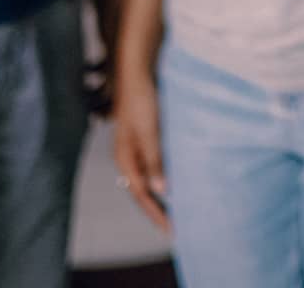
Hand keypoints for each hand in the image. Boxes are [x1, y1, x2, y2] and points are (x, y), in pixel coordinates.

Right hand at [110, 75, 170, 232]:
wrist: (139, 72)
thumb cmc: (142, 100)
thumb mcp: (149, 131)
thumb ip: (154, 160)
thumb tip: (161, 191)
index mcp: (125, 159)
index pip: (141, 195)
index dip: (156, 213)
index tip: (171, 229)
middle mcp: (129, 157)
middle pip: (143, 191)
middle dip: (158, 210)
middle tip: (176, 227)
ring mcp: (137, 149)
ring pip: (149, 179)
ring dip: (162, 195)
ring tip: (178, 210)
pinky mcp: (147, 139)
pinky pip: (155, 166)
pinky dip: (164, 177)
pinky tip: (177, 181)